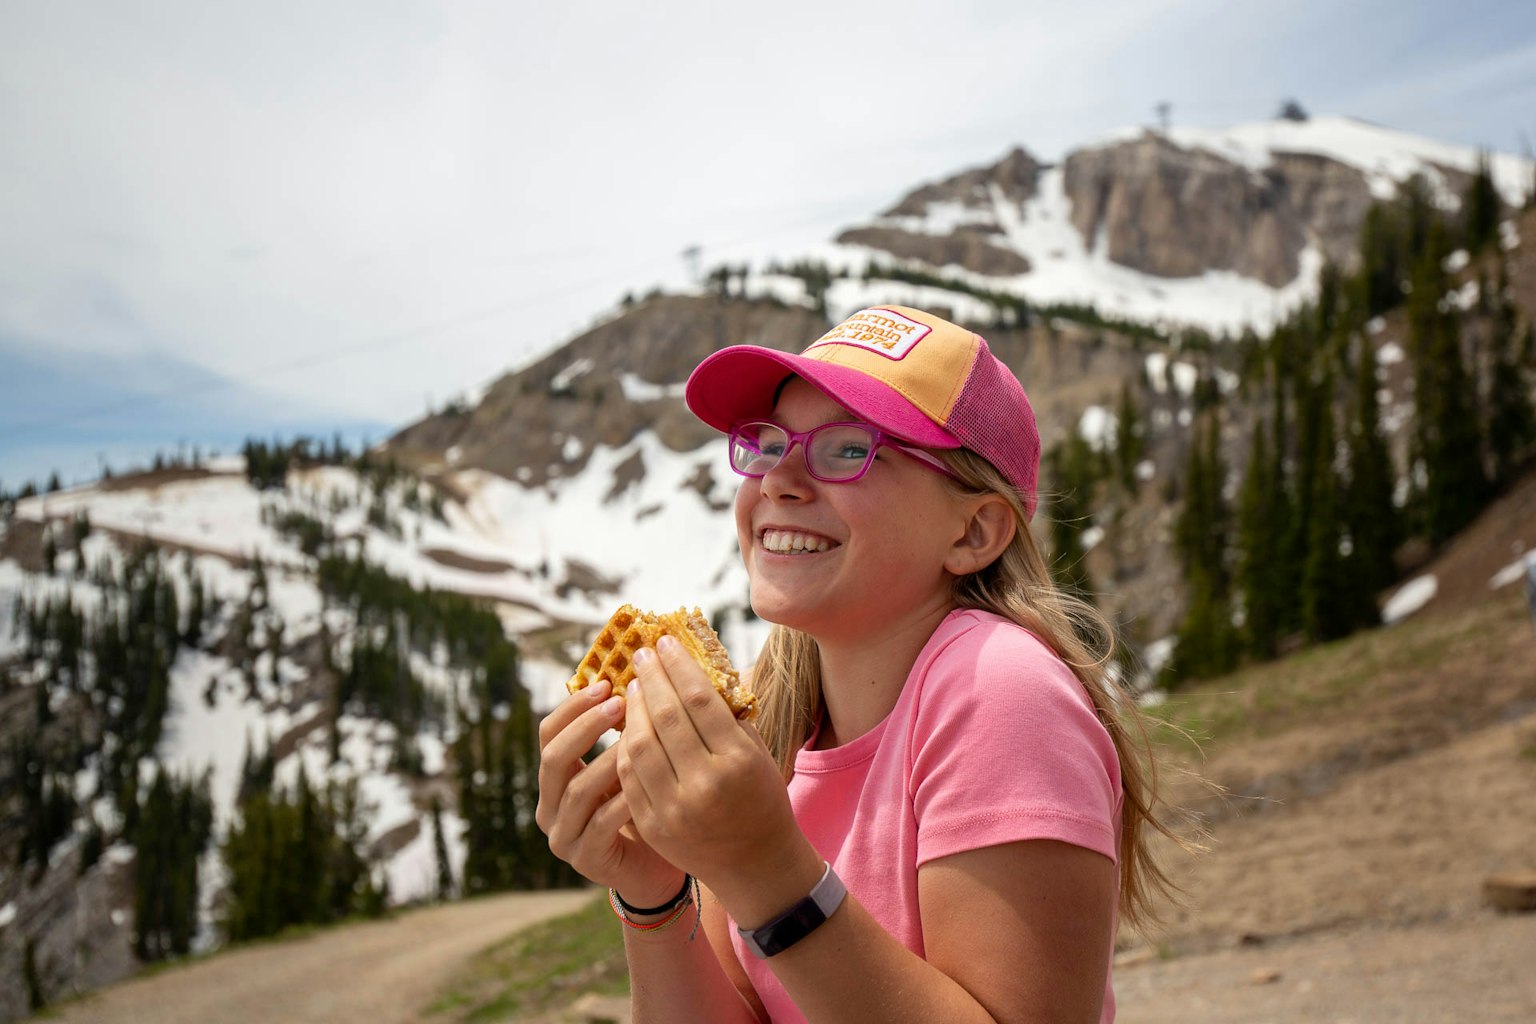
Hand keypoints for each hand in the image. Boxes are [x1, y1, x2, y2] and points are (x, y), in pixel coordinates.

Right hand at [535, 679, 684, 905]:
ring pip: (578, 790)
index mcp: (554, 778)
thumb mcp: (630, 766)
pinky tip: (652, 780)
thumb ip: (624, 732)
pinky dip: (625, 800)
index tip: (608, 682)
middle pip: (553, 757)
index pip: (548, 732)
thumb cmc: (647, 806)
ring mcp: (563, 836)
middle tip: (620, 702)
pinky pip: (601, 824)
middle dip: (586, 726)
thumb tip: (642, 673)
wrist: (656, 869)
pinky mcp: (584, 859)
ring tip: (641, 737)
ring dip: (609, 759)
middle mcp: (549, 806)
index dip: (574, 706)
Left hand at [618, 636, 813, 906]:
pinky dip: (625, 744)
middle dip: (651, 679)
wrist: (754, 862)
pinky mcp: (653, 825)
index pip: (700, 700)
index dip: (678, 667)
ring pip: (639, 745)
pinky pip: (629, 775)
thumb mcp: (755, 751)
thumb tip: (690, 666)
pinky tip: (629, 724)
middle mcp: (705, 785)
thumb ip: (725, 713)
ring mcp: (675, 808)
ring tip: (635, 687)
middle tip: (642, 655)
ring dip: (633, 710)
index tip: (665, 643)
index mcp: (737, 761)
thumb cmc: (759, 795)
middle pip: (666, 718)